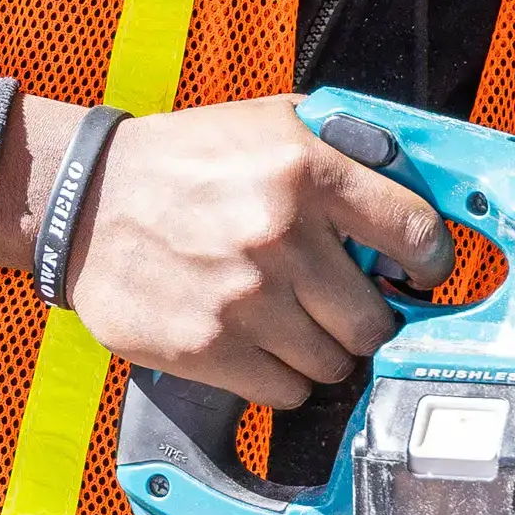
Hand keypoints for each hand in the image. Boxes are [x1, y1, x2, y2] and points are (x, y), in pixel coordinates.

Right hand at [23, 99, 443, 407]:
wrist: (86, 202)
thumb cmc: (185, 163)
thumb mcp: (270, 123)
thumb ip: (345, 150)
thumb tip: (414, 193)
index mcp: (305, 170)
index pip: (415, 233)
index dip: (429, 263)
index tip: (420, 273)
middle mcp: (279, 234)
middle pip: (375, 319)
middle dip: (366, 318)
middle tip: (343, 306)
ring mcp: (242, 297)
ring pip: (333, 363)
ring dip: (322, 351)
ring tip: (291, 321)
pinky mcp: (206, 346)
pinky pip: (285, 391)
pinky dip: (281, 378)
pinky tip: (259, 345)